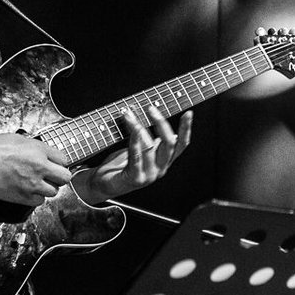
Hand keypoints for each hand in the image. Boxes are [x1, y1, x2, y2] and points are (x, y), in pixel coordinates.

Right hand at [0, 131, 72, 205]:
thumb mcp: (18, 140)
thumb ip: (35, 149)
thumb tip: (44, 155)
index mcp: (39, 150)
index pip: (64, 160)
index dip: (59, 163)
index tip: (54, 165)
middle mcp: (39, 167)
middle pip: (65, 178)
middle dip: (58, 177)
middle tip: (51, 176)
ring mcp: (31, 183)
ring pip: (54, 192)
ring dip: (47, 188)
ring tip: (36, 184)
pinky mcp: (22, 197)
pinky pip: (39, 201)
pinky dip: (35, 198)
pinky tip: (27, 191)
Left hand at [75, 106, 192, 202]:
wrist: (106, 185)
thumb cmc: (122, 165)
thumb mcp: (142, 150)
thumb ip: (151, 139)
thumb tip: (155, 115)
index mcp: (164, 161)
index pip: (181, 144)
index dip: (186, 129)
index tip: (188, 113)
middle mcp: (160, 169)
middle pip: (168, 144)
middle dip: (160, 123)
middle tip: (151, 108)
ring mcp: (149, 175)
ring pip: (150, 147)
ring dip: (138, 127)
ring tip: (129, 115)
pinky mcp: (135, 179)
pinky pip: (136, 158)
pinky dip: (135, 142)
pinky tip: (133, 130)